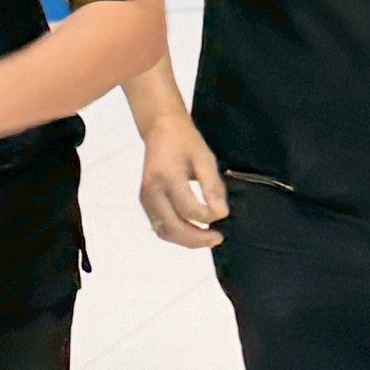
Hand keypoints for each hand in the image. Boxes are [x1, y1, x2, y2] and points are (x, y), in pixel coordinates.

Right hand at [139, 113, 228, 247]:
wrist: (160, 128)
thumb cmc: (185, 141)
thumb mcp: (204, 158)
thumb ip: (212, 186)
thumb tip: (221, 213)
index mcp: (166, 177)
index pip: (188, 209)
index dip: (209, 216)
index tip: (225, 213)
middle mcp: (152, 192)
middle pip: (173, 227)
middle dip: (197, 239)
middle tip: (218, 237)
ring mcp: (145, 199)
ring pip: (164, 232)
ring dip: (187, 240)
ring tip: (208, 238)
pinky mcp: (145, 202)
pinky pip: (160, 226)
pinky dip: (176, 234)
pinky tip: (193, 232)